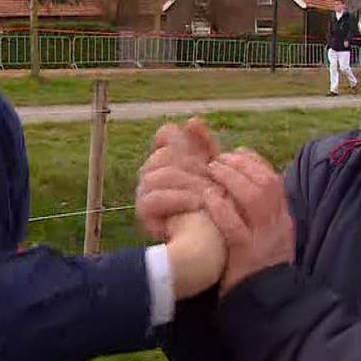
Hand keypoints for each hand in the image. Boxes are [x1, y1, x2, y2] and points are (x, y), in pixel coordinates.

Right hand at [136, 118, 218, 240]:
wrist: (213, 241)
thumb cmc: (216, 203)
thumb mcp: (214, 171)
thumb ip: (205, 145)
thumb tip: (192, 120)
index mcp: (169, 157)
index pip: (167, 134)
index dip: (185, 138)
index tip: (206, 154)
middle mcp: (152, 171)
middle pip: (164, 154)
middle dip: (192, 165)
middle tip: (213, 178)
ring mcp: (145, 190)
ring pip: (158, 175)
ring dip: (187, 183)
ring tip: (208, 193)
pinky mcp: (143, 211)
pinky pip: (152, 198)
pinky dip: (176, 199)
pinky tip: (196, 203)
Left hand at [204, 149, 294, 294]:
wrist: (266, 305)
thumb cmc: (258, 269)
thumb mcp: (269, 237)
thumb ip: (261, 214)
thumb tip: (245, 183)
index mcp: (284, 219)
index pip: (274, 181)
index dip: (255, 163)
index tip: (236, 155)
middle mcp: (278, 226)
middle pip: (266, 184)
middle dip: (241, 166)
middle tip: (218, 160)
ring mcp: (264, 240)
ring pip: (253, 198)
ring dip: (230, 179)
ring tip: (211, 172)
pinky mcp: (247, 255)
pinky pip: (234, 225)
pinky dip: (220, 207)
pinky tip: (207, 197)